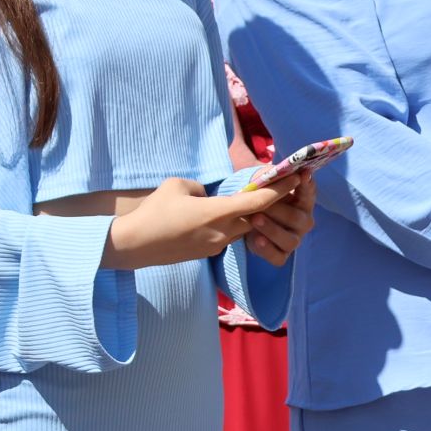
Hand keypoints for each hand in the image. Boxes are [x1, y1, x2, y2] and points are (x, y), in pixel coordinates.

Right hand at [103, 175, 304, 270]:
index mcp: (218, 213)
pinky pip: (228, 235)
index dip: (280, 189)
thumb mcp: (179, 186)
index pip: (259, 202)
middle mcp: (222, 232)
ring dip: (250, 216)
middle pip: (256, 217)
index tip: (296, 177)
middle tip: (279, 186)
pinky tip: (221, 215)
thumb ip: (202, 188)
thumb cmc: (154, 211)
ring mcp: (216, 245)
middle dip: (269, 203)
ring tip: (250, 200)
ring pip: (243, 228)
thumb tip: (209, 196)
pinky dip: (232, 224)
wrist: (134, 245)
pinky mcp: (206, 252)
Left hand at [245, 174, 314, 266]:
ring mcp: (294, 240)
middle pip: (297, 218)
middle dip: (279, 210)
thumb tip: (286, 168)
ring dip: (272, 229)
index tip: (302, 174)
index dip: (306, 184)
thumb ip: (276, 177)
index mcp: (303, 202)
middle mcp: (303, 222)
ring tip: (255, 219)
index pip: (309, 193)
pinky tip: (256, 239)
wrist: (246, 219)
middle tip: (262, 203)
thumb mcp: (267, 185)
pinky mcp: (281, 255)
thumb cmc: (262, 198)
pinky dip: (267, 249)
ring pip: (289, 239)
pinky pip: (278, 257)